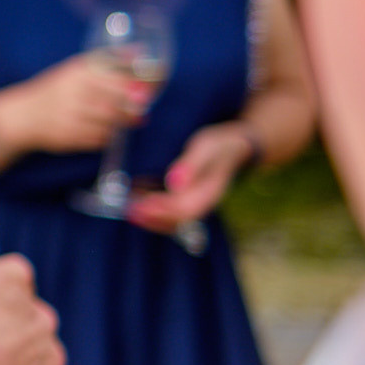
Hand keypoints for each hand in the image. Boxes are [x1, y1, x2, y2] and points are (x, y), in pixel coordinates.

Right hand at [0, 54, 148, 156]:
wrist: (24, 115)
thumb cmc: (56, 89)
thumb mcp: (77, 68)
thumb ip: (109, 59)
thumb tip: (141, 50)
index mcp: (77, 74)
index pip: (116, 82)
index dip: (135, 89)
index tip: (146, 93)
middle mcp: (72, 94)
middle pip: (115, 106)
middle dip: (132, 110)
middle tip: (139, 111)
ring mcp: (69, 118)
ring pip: (109, 124)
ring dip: (121, 124)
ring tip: (126, 120)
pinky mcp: (67, 138)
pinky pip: (99, 139)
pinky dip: (107, 136)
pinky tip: (105, 130)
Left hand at [128, 122, 254, 232]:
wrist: (234, 147)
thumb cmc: (220, 145)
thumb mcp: (206, 148)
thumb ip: (191, 165)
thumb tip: (174, 183)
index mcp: (210, 193)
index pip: (186, 210)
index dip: (162, 211)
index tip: (141, 205)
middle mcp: (204, 202)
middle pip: (178, 219)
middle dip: (153, 217)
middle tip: (130, 212)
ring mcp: (197, 203)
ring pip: (175, 220)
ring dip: (152, 219)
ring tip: (131, 213)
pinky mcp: (190, 199)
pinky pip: (173, 213)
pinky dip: (156, 213)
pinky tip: (138, 207)